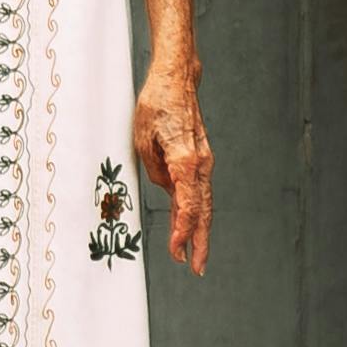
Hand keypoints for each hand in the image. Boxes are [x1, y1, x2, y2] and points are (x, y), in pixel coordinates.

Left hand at [134, 67, 212, 271]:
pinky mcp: (199, 157)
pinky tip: (187, 223)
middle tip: (197, 267)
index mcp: (185, 161)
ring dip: (199, 230)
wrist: (177, 78)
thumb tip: (165, 190)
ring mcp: (202, 160)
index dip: (182, 233)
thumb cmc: (157, 103)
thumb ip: (154, 171)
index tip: (177, 252)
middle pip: (202, 211)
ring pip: (203, 203)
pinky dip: (195, 210)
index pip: (187, 207)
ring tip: (195, 255)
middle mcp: (199, 163)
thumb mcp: (142, 139)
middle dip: (199, 241)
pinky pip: (198, 190)